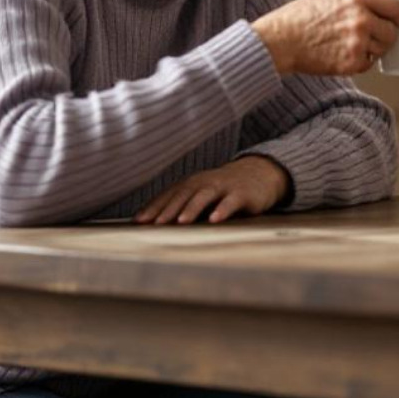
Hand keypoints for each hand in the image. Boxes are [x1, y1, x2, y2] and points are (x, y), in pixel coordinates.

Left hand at [133, 155, 290, 224]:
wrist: (259, 173)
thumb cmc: (223, 189)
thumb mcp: (202, 193)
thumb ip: (181, 204)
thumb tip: (151, 222)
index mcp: (192, 184)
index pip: (169, 195)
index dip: (154, 207)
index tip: (139, 222)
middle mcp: (205, 182)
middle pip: (183, 194)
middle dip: (168, 209)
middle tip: (155, 224)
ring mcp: (223, 186)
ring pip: (205, 196)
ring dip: (192, 208)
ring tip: (181, 222)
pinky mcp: (242, 193)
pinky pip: (231, 202)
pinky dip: (222, 210)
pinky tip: (215, 220)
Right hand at [251, 0, 398, 75]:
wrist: (280, 40)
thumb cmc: (302, 16)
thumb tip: (379, 1)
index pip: (396, 8)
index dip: (398, 15)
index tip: (395, 19)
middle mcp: (361, 20)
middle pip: (392, 31)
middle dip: (387, 34)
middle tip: (376, 35)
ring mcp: (357, 43)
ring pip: (382, 49)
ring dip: (374, 48)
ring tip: (355, 44)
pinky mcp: (351, 63)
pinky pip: (368, 63)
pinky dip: (361, 61)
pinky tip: (345, 54)